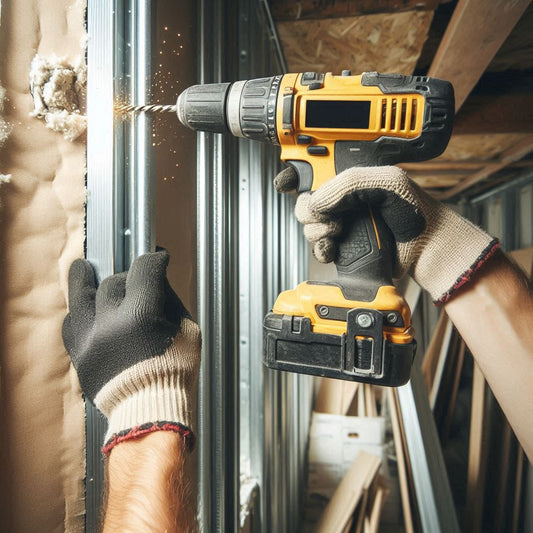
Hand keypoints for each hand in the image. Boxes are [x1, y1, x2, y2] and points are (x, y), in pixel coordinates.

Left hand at [62, 250, 200, 453]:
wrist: (149, 411)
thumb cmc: (174, 373)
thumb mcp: (186, 331)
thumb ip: (170, 301)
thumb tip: (158, 279)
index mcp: (141, 315)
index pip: (145, 269)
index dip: (155, 259)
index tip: (159, 257)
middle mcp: (110, 323)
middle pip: (116, 281)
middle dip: (130, 279)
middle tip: (139, 284)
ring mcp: (90, 339)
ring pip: (84, 295)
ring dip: (87, 281)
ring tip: (83, 268)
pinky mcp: (79, 354)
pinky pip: (71, 323)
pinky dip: (79, 312)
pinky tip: (84, 306)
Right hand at [275, 165, 498, 303]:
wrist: (425, 247)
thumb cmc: (415, 210)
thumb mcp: (386, 182)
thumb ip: (349, 184)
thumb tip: (316, 201)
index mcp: (350, 175)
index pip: (314, 166)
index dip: (295, 170)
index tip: (287, 180)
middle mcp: (342, 197)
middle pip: (304, 198)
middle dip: (308, 208)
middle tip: (326, 213)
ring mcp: (341, 221)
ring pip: (307, 224)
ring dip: (316, 229)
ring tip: (339, 230)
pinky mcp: (342, 244)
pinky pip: (317, 246)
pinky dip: (320, 248)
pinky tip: (333, 247)